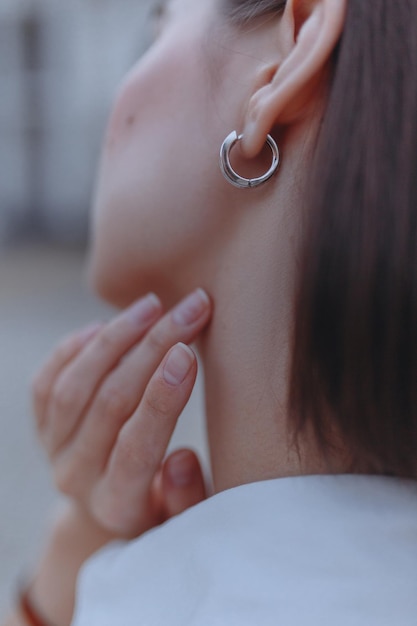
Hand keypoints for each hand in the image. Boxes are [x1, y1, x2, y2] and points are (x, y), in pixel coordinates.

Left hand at [32, 289, 211, 537]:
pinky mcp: (42, 425)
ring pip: (74, 385)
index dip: (162, 398)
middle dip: (154, 348)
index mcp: (118, 504)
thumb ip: (186, 496)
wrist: (111, 509)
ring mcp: (53, 448)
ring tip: (153, 305)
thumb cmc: (161, 506)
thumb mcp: (185, 518)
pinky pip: (46, 381)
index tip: (188, 352)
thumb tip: (180, 458)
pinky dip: (73, 348)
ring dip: (116, 338)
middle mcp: (76, 476)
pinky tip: (106, 324)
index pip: (137, 447)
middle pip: (110, 402)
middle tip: (191, 309)